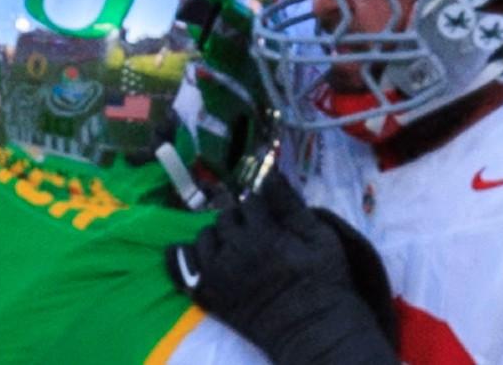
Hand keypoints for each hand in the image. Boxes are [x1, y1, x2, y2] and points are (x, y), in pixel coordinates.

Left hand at [166, 174, 397, 363]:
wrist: (312, 328)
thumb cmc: (324, 280)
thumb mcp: (319, 236)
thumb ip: (291, 205)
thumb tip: (270, 173)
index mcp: (263, 233)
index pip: (250, 201)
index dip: (262, 207)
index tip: (271, 217)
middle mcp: (234, 250)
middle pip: (225, 217)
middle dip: (240, 220)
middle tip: (256, 233)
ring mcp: (216, 274)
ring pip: (204, 237)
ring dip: (217, 237)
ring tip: (234, 247)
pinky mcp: (207, 294)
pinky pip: (179, 267)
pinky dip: (181, 256)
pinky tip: (192, 252)